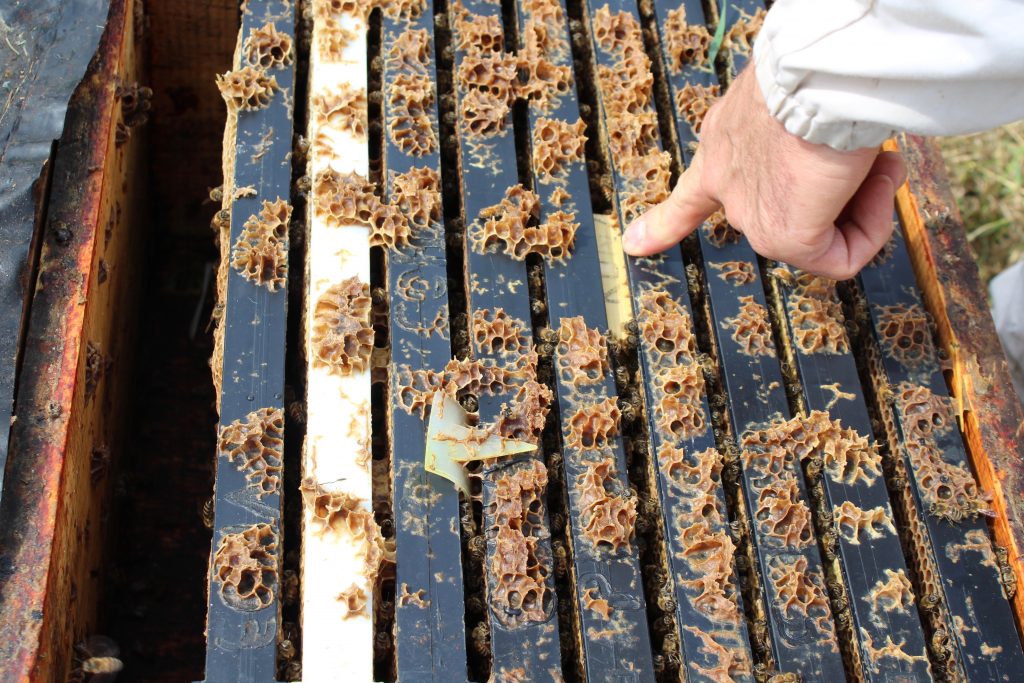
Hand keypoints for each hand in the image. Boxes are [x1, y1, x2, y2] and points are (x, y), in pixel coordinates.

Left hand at [621, 67, 906, 279]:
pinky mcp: (788, 238)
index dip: (661, 224)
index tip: (634, 243)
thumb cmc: (811, 74)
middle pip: (790, 214)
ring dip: (865, 199)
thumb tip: (829, 160)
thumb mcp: (784, 101)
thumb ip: (794, 138)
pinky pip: (842, 258)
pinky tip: (876, 181)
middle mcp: (730, 186)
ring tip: (870, 157)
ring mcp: (755, 217)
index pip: (687, 197)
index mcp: (720, 149)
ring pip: (826, 236)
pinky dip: (872, 227)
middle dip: (841, 190)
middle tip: (863, 152)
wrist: (818, 74)